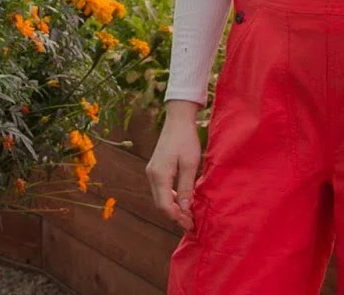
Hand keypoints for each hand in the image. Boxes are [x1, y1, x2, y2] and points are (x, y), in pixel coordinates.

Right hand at [145, 101, 202, 231]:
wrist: (177, 120)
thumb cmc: (186, 140)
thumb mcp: (190, 164)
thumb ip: (186, 187)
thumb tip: (185, 209)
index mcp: (159, 175)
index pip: (165, 206)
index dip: (178, 218)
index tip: (191, 225)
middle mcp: (152, 175)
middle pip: (160, 204)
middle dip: (175, 216)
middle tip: (192, 223)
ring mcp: (152, 171)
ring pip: (160, 198)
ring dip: (173, 208)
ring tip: (189, 215)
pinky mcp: (156, 168)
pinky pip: (161, 189)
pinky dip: (171, 198)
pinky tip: (183, 200)